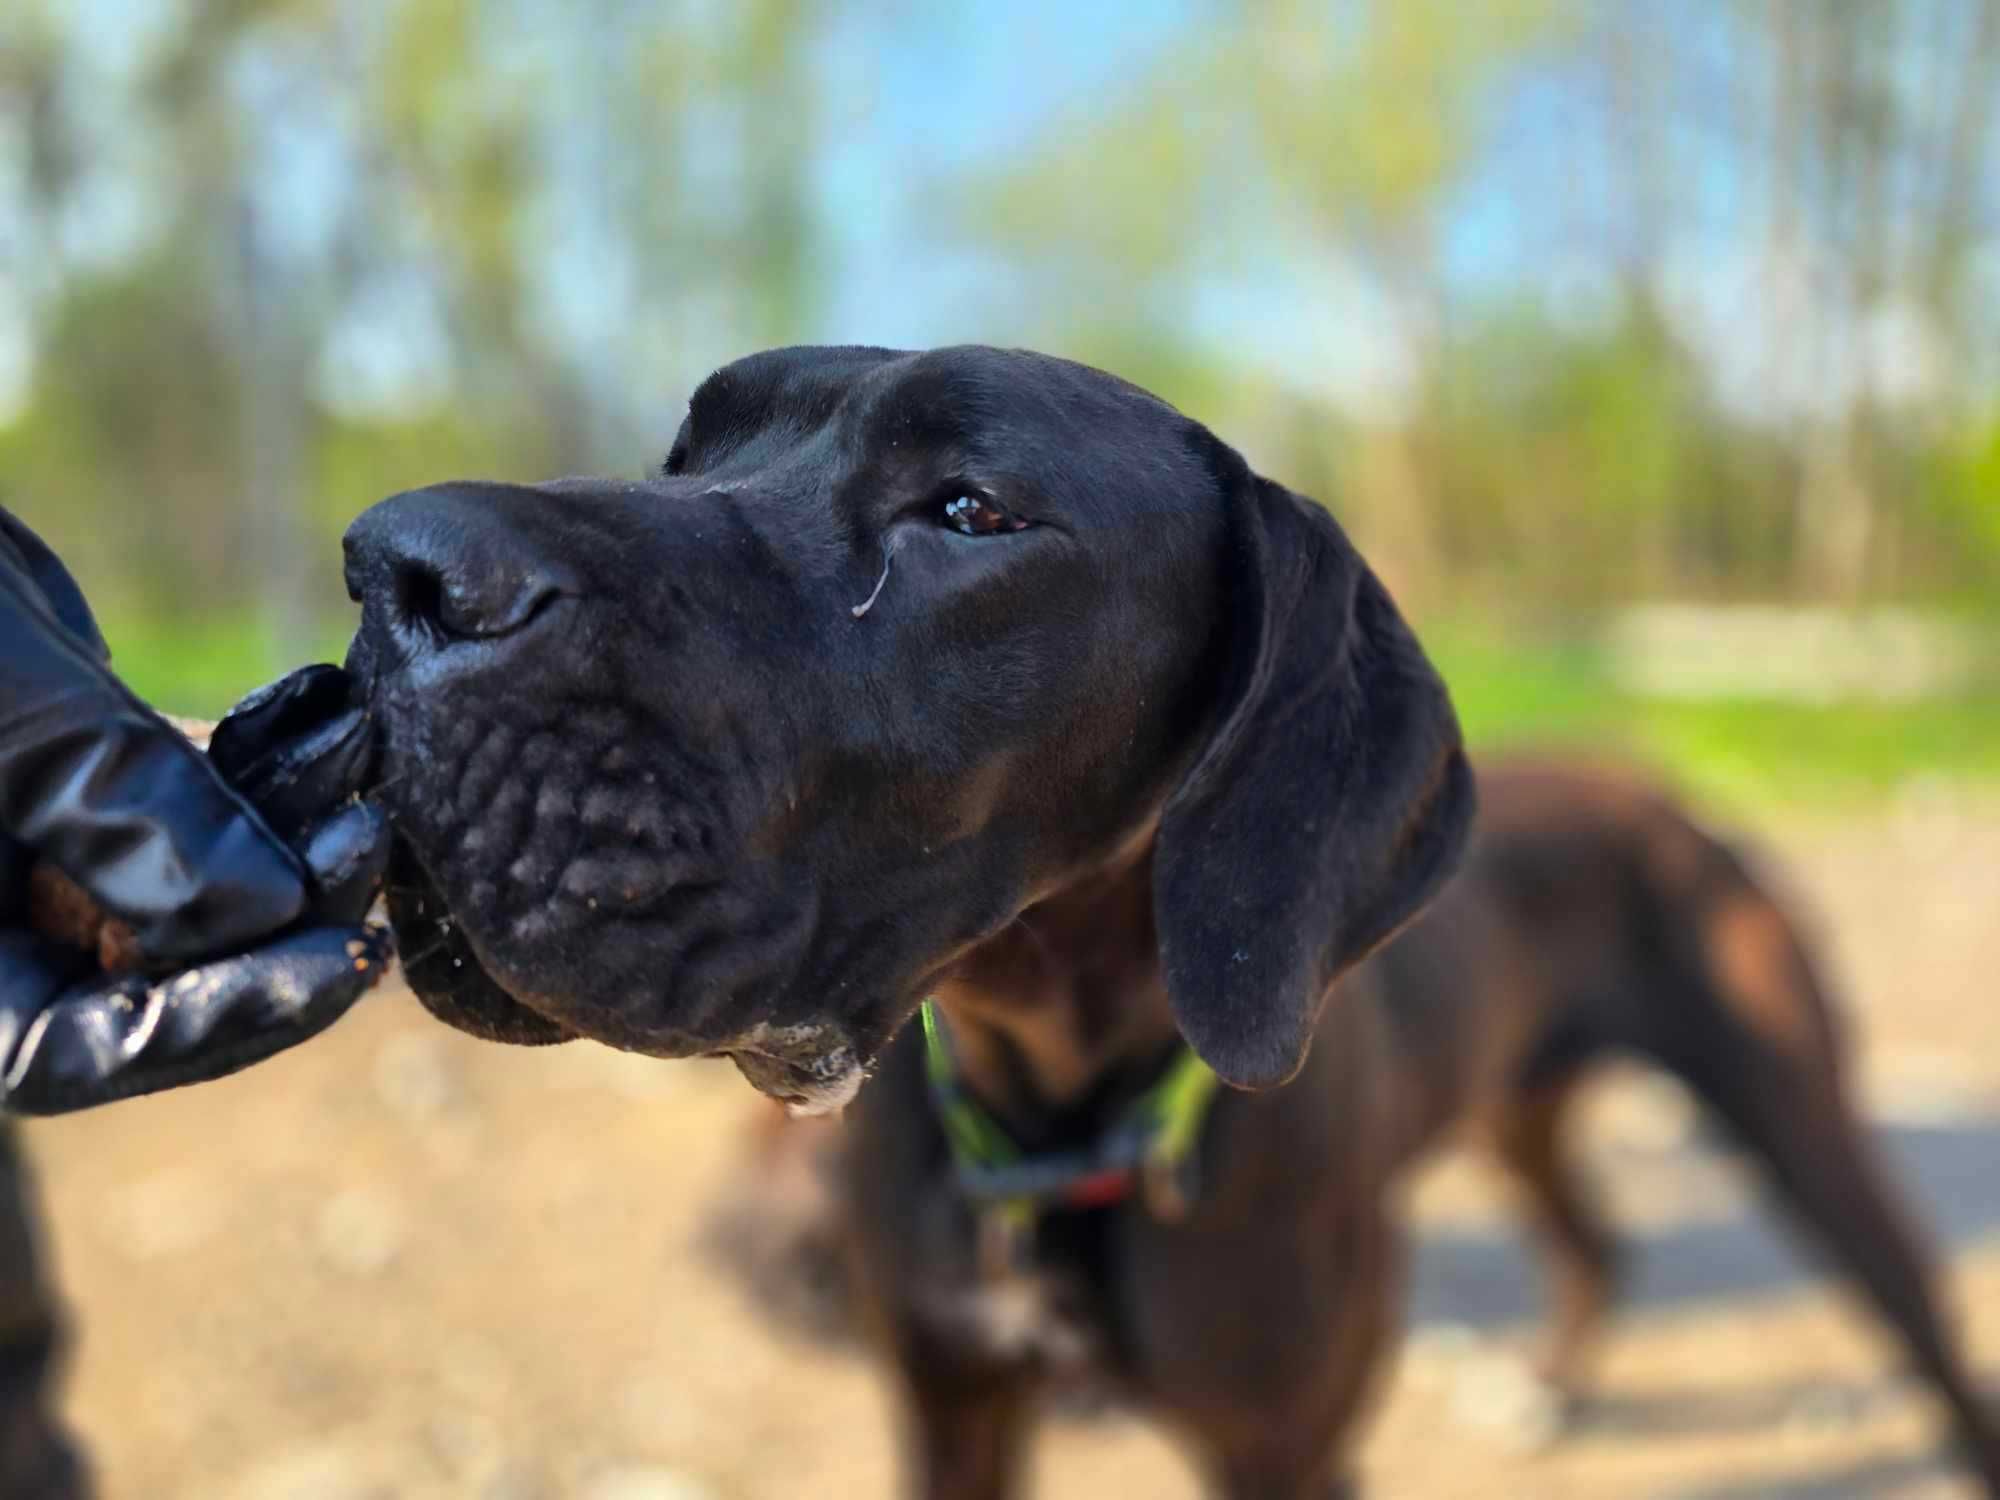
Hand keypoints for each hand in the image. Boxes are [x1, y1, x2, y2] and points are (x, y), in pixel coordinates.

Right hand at [0, 510, 391, 1112]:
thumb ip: (109, 807)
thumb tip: (266, 909)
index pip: (71, 1053)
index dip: (213, 1022)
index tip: (338, 960)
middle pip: (155, 977)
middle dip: (280, 911)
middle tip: (369, 832)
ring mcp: (24, 849)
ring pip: (186, 884)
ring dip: (285, 822)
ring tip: (359, 744)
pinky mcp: (69, 772)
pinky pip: (176, 796)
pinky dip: (249, 759)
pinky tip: (317, 702)